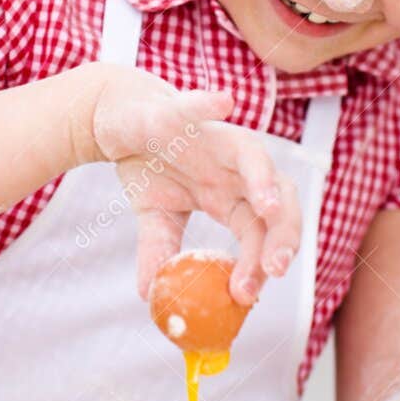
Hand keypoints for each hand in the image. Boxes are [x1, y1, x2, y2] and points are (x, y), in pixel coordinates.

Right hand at [74, 62, 301, 304]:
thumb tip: (149, 295)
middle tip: (273, 268)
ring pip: (254, 156)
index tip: (246, 297)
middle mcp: (235, 169)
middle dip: (281, 235)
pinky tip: (224, 102)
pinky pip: (200, 107)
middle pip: (276, 201)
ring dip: (265, 181)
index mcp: (231, 196)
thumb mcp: (153, 216)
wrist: (118, 119)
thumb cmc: (147, 164)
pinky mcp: (184, 112)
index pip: (258, 235)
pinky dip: (210, 105)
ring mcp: (216, 138)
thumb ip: (158, 251)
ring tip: (270, 208)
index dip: (258, 265)